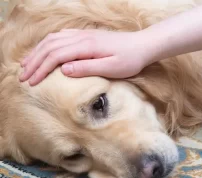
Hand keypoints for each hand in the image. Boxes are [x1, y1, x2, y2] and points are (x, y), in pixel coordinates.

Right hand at [20, 29, 156, 85]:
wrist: (144, 45)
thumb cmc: (131, 60)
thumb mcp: (112, 68)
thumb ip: (87, 68)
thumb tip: (63, 70)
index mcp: (86, 46)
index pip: (55, 56)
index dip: (40, 69)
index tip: (31, 82)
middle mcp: (81, 37)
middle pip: (49, 47)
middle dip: (34, 62)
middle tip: (22, 77)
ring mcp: (83, 34)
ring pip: (52, 40)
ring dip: (37, 52)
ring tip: (26, 64)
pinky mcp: (87, 35)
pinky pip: (61, 36)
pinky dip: (48, 44)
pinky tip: (44, 50)